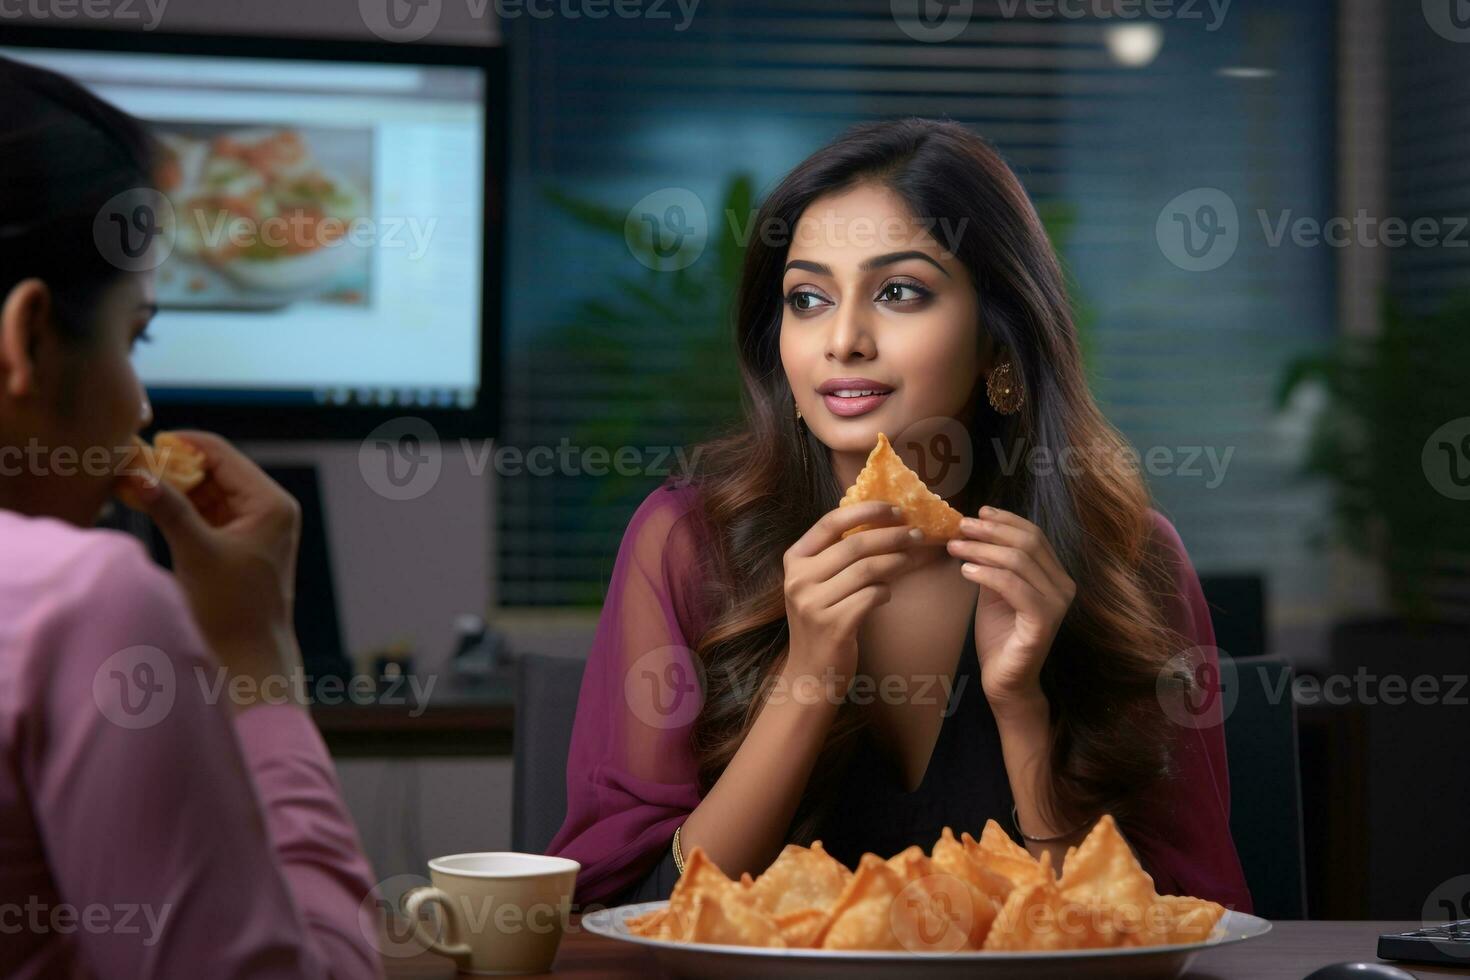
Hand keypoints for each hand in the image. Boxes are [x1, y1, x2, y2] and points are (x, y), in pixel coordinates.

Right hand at [116, 431, 303, 702]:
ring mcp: (256, 524)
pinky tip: (149, 502)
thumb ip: (169, 509)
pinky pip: (207, 511)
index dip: (181, 445)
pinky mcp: (239, 540)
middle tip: (130, 463)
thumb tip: (137, 473)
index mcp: (270, 503)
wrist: (251, 655)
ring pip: (208, 490)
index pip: (222, 454)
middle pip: (214, 469)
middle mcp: (269, 507)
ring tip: (133, 480)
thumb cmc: (233, 608)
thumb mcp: (197, 552)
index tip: (142, 445)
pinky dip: (180, 506)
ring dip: (173, 486)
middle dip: (173, 466)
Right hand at [782, 501, 925, 698]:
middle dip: (891, 536)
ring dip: (895, 561)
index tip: (895, 509)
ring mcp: (813, 604)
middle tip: (916, 534)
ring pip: (867, 570)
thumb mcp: (818, 583)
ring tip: (910, 559)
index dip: (865, 511)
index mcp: (794, 560)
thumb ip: (839, 555)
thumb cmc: (822, 620)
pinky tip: (887, 593)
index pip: (830, 523)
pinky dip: (886, 591)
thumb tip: (885, 523)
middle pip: (854, 545)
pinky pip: (871, 596)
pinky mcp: (833, 625)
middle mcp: (799, 579)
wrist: (811, 671)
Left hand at [946, 506, 1074, 710]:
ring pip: (1019, 561)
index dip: (1006, 520)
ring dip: (982, 549)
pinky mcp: (1043, 622)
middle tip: (960, 526)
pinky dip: (987, 574)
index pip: (1034, 535)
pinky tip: (965, 571)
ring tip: (955, 547)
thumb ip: (993, 562)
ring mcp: (1057, 604)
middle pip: (1028, 543)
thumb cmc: (999, 635)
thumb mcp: (994, 590)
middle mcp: (1063, 586)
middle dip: (991, 530)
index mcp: (1055, 575)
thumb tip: (975, 530)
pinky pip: (1014, 587)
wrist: (1004, 680)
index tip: (977, 512)